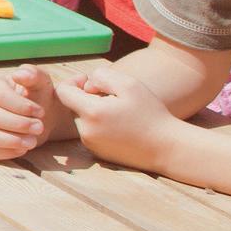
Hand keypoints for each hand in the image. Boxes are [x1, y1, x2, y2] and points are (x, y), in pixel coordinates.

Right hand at [0, 64, 61, 159]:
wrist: (37, 117)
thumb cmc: (37, 96)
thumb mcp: (40, 82)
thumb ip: (33, 74)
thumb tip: (20, 74)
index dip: (20, 106)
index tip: (41, 112)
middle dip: (17, 124)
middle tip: (39, 127)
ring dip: (11, 140)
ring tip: (32, 141)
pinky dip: (6, 152)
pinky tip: (23, 149)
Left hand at [54, 64, 183, 170]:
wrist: (168, 148)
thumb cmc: (150, 113)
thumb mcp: (128, 84)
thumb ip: (101, 76)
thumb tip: (85, 86)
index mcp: (91, 113)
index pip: (62, 92)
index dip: (74, 81)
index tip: (91, 81)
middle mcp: (86, 132)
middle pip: (72, 105)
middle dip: (87, 97)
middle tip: (113, 97)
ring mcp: (91, 145)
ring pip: (82, 119)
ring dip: (93, 111)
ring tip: (119, 112)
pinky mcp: (98, 154)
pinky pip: (90, 132)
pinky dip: (99, 125)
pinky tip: (120, 125)